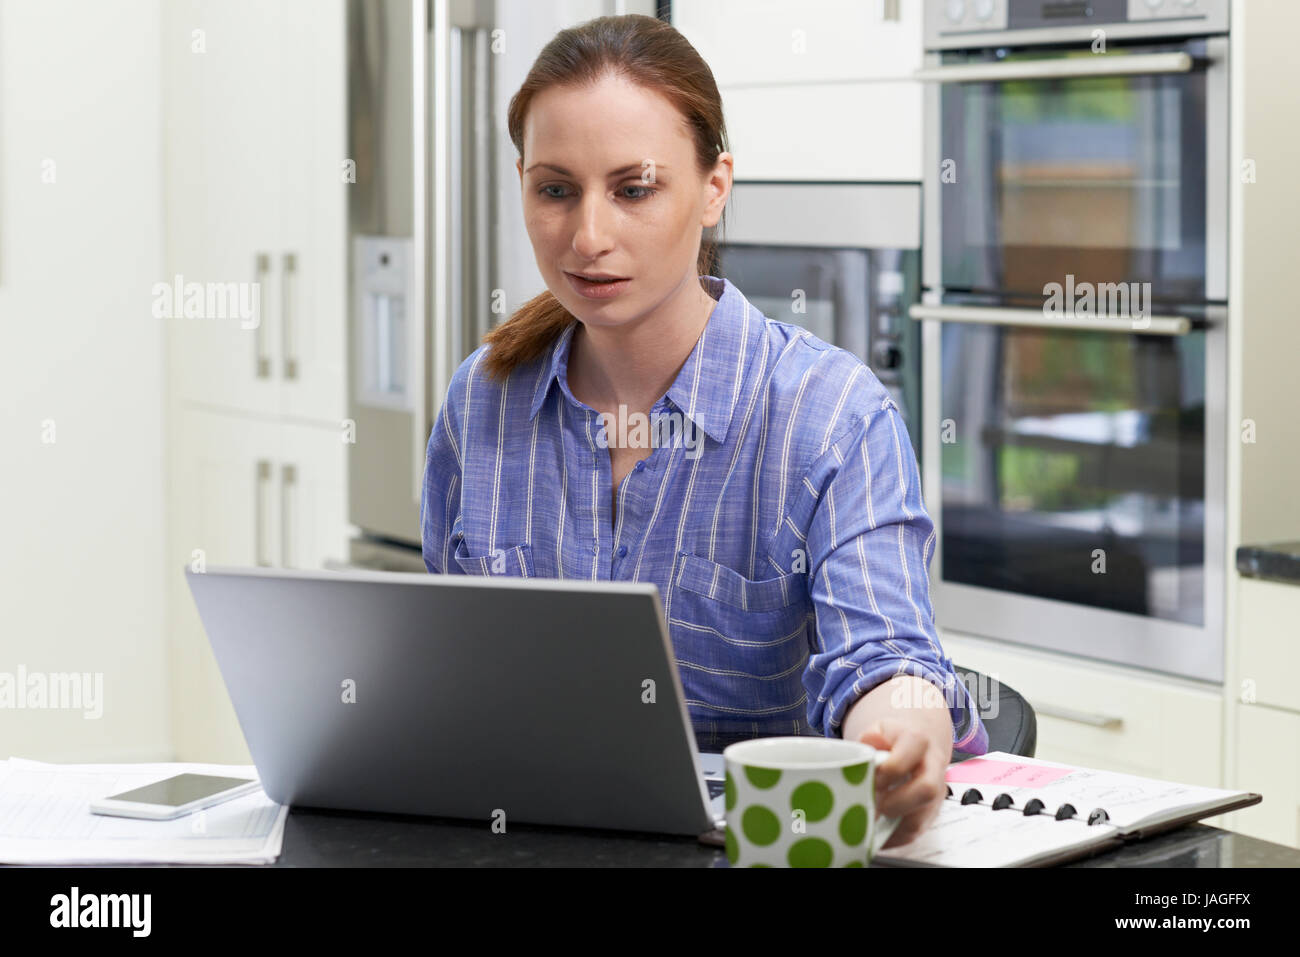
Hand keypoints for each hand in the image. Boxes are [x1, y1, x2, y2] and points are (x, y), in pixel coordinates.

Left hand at [857, 717, 946, 848]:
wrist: (919, 747)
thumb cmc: (894, 741)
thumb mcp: (881, 729)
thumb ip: (872, 737)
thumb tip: (868, 744)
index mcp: (918, 742)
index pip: (907, 759)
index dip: (886, 773)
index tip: (871, 779)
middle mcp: (932, 769)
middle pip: (926, 790)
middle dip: (896, 803)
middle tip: (874, 805)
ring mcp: (934, 794)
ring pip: (922, 818)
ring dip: (892, 826)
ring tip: (869, 823)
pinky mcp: (929, 813)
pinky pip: (915, 833)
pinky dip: (892, 838)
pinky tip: (874, 834)